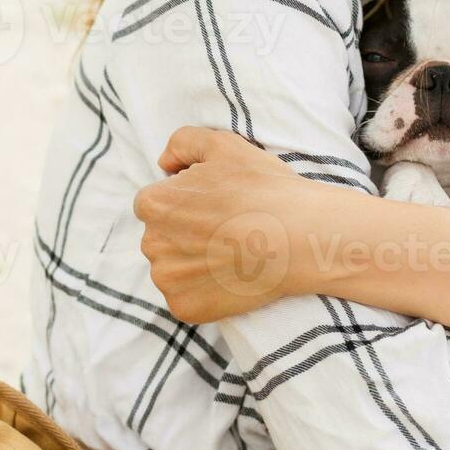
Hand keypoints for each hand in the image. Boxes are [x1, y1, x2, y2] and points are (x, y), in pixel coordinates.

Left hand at [134, 127, 311, 322]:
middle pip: (163, 236)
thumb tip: (164, 163)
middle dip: (187, 232)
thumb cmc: (262, 188)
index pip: (158, 202)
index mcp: (153, 204)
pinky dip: (204, 290)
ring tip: (232, 253)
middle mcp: (151, 243)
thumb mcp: (222, 144)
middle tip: (227, 228)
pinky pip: (185, 296)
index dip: (188, 201)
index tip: (216, 205)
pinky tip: (231, 276)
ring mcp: (167, 279)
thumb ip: (182, 142)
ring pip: (173, 267)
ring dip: (193, 262)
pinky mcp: (183, 307)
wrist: (298, 238)